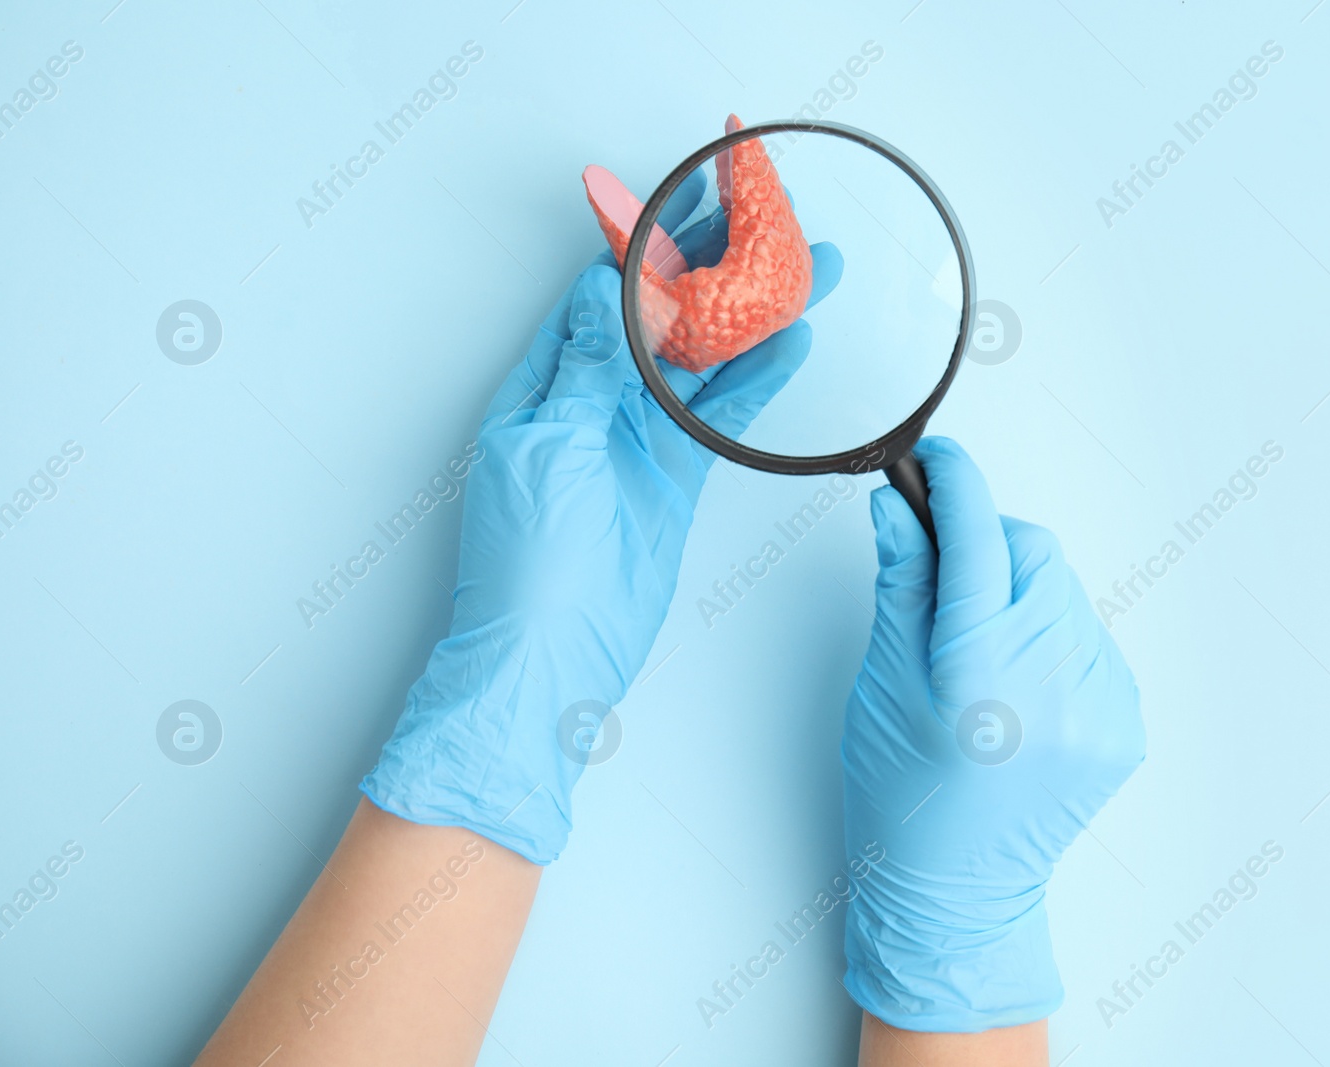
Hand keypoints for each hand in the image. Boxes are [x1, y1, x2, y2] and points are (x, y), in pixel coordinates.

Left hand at [362, 172, 841, 862]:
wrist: (550, 657)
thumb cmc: (527, 561)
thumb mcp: (550, 445)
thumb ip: (588, 368)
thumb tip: (602, 288)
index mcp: (544, 384)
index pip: (601, 294)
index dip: (648, 247)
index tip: (693, 203)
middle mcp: (591, 402)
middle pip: (660, 318)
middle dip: (712, 270)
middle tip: (765, 222)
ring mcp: (635, 440)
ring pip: (700, 362)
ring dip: (747, 318)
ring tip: (803, 272)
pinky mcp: (672, 478)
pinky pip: (719, 418)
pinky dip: (754, 382)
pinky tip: (790, 346)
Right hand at [841, 437, 1145, 1030]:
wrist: (956, 891)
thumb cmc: (902, 794)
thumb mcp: (883, 682)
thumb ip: (903, 583)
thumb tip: (902, 505)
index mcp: (980, 671)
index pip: (978, 536)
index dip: (956, 483)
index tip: (939, 460)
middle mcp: (1052, 683)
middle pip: (1034, 554)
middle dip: (989, 547)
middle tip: (947, 580)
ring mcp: (1100, 706)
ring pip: (1066, 592)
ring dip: (1022, 594)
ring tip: (982, 650)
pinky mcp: (1127, 724)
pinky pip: (1091, 640)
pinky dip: (1054, 640)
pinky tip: (1018, 685)